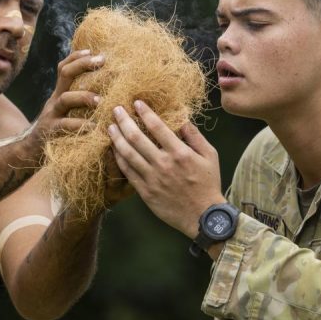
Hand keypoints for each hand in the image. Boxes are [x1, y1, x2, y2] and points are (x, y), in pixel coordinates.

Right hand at [29, 50, 102, 150]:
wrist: (29, 153)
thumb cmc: (56, 133)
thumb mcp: (65, 113)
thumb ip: (78, 104)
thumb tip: (106, 94)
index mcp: (59, 94)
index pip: (63, 68)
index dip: (76, 57)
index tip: (92, 50)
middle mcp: (54, 101)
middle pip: (65, 74)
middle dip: (82, 65)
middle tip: (101, 61)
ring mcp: (51, 115)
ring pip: (65, 99)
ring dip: (84, 96)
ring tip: (100, 99)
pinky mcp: (51, 132)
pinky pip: (65, 125)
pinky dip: (80, 125)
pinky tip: (94, 127)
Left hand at [107, 100, 223, 238]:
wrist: (203, 217)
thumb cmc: (208, 184)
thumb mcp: (210, 155)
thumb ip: (195, 136)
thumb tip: (182, 119)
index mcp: (179, 153)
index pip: (157, 126)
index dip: (145, 112)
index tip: (136, 102)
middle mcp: (163, 164)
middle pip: (136, 138)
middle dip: (124, 121)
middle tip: (115, 109)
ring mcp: (152, 179)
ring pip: (128, 154)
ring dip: (116, 138)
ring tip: (110, 127)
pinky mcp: (145, 192)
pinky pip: (127, 172)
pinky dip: (119, 159)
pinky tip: (114, 149)